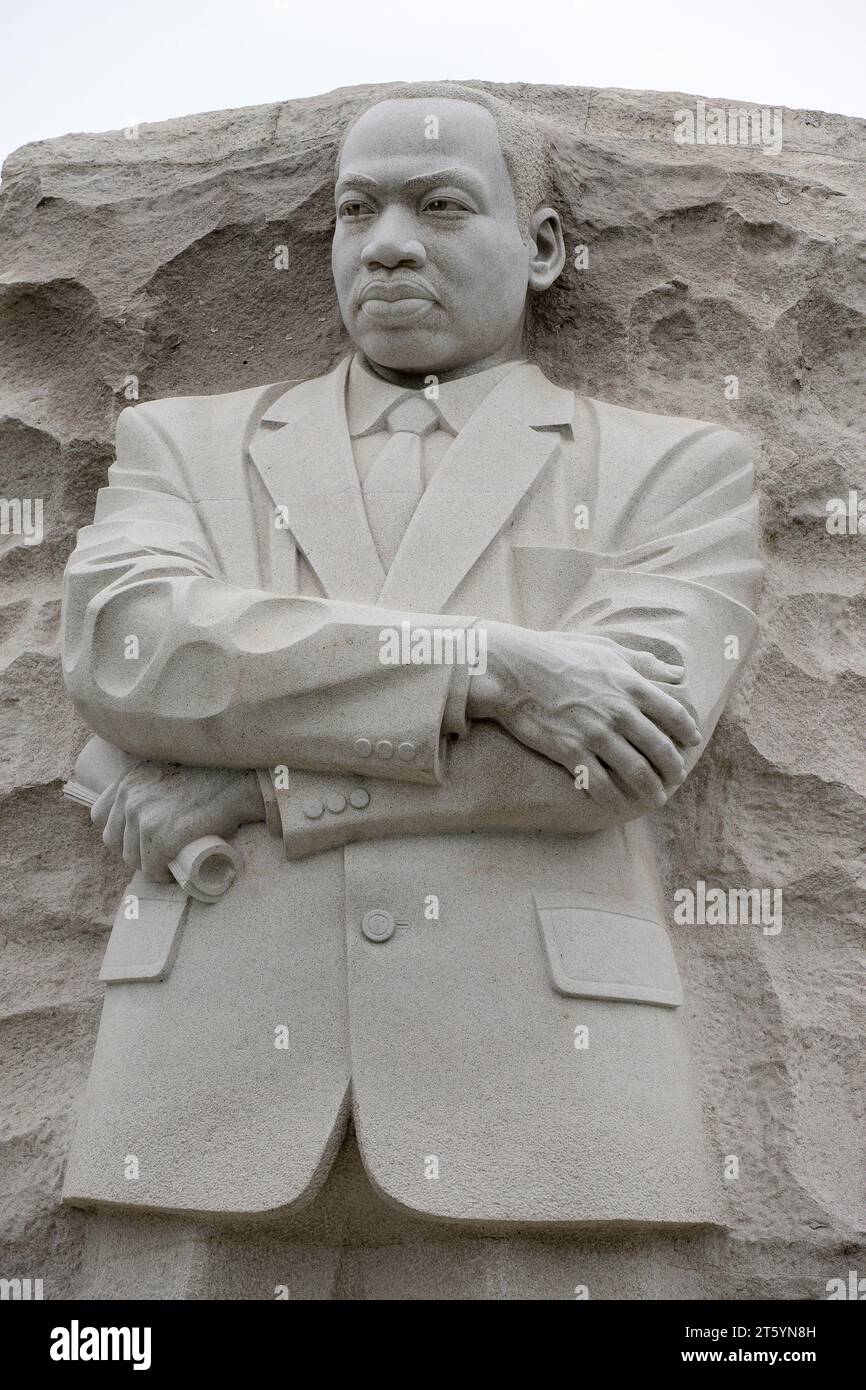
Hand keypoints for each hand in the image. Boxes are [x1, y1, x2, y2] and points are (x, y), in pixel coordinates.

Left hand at [91, 762, 264, 880]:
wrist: (239, 780)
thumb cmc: (213, 775)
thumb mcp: (169, 769)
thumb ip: (151, 783)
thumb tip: (153, 807)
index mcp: (128, 780)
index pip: (101, 816)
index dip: (120, 832)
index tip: (140, 838)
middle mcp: (129, 797)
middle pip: (114, 841)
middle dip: (135, 851)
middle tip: (160, 855)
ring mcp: (144, 817)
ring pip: (133, 858)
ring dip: (150, 865)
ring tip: (170, 864)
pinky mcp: (163, 835)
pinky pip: (152, 868)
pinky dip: (163, 875)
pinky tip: (175, 873)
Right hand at [467, 623, 700, 811]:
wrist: (515, 670)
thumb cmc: (559, 654)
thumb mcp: (606, 649)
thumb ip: (644, 663)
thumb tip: (678, 672)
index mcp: (630, 685)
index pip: (674, 714)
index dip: (687, 731)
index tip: (692, 742)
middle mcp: (619, 712)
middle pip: (660, 749)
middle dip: (673, 769)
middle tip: (677, 779)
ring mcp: (596, 734)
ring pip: (636, 772)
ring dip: (651, 791)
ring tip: (657, 799)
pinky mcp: (571, 751)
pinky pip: (600, 784)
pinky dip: (614, 799)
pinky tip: (619, 806)